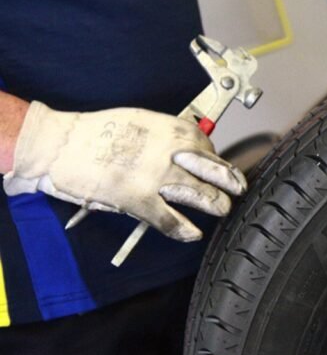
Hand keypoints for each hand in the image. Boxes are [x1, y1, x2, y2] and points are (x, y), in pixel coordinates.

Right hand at [3, 102, 245, 241]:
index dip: (213, 159)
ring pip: (200, 195)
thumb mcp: (142, 120)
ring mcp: (157, 177)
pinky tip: (193, 234)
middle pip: (214, 170)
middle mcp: (171, 152)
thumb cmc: (96, 130)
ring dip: (216, 204)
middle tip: (237, 189)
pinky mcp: (139, 200)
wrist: (60, 143)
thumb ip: (166, 135)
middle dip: (230, 182)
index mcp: (172, 130)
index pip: (207, 147)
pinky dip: (185, 230)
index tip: (213, 166)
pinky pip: (171, 220)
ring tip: (223, 209)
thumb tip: (186, 149)